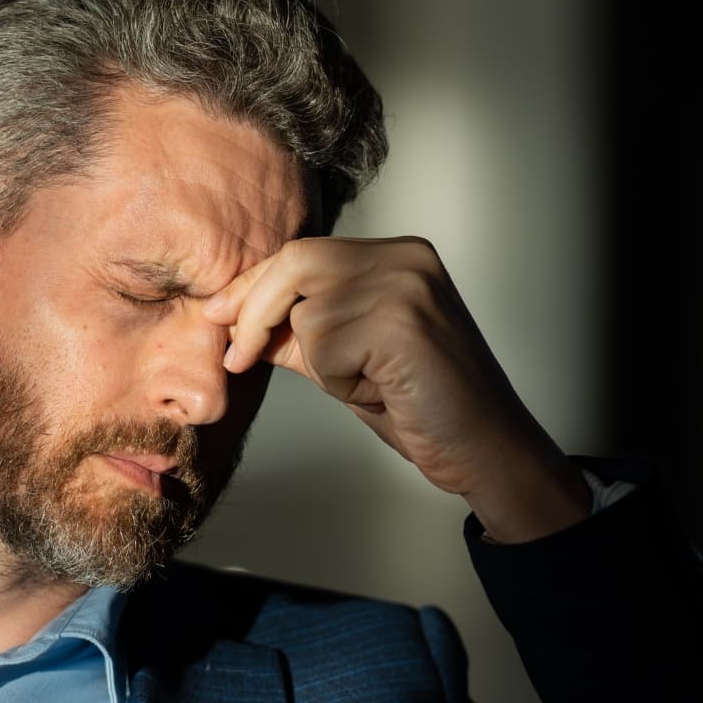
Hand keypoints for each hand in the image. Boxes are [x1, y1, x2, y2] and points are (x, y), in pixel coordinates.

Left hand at [203, 236, 589, 542]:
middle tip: (237, 357)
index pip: (302, 253)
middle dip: (254, 312)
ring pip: (307, 313)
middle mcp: (406, 257)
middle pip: (295, 263)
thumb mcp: (348, 359)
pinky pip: (325, 348)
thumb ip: (301, 331)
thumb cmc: (422, 407)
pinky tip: (383, 389)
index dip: (252, 286)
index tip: (219, 317)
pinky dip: (339, 381)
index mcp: (398, 255)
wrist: (483, 449)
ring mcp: (407, 284)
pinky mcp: (401, 320)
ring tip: (370, 381)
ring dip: (321, 364)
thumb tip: (234, 318)